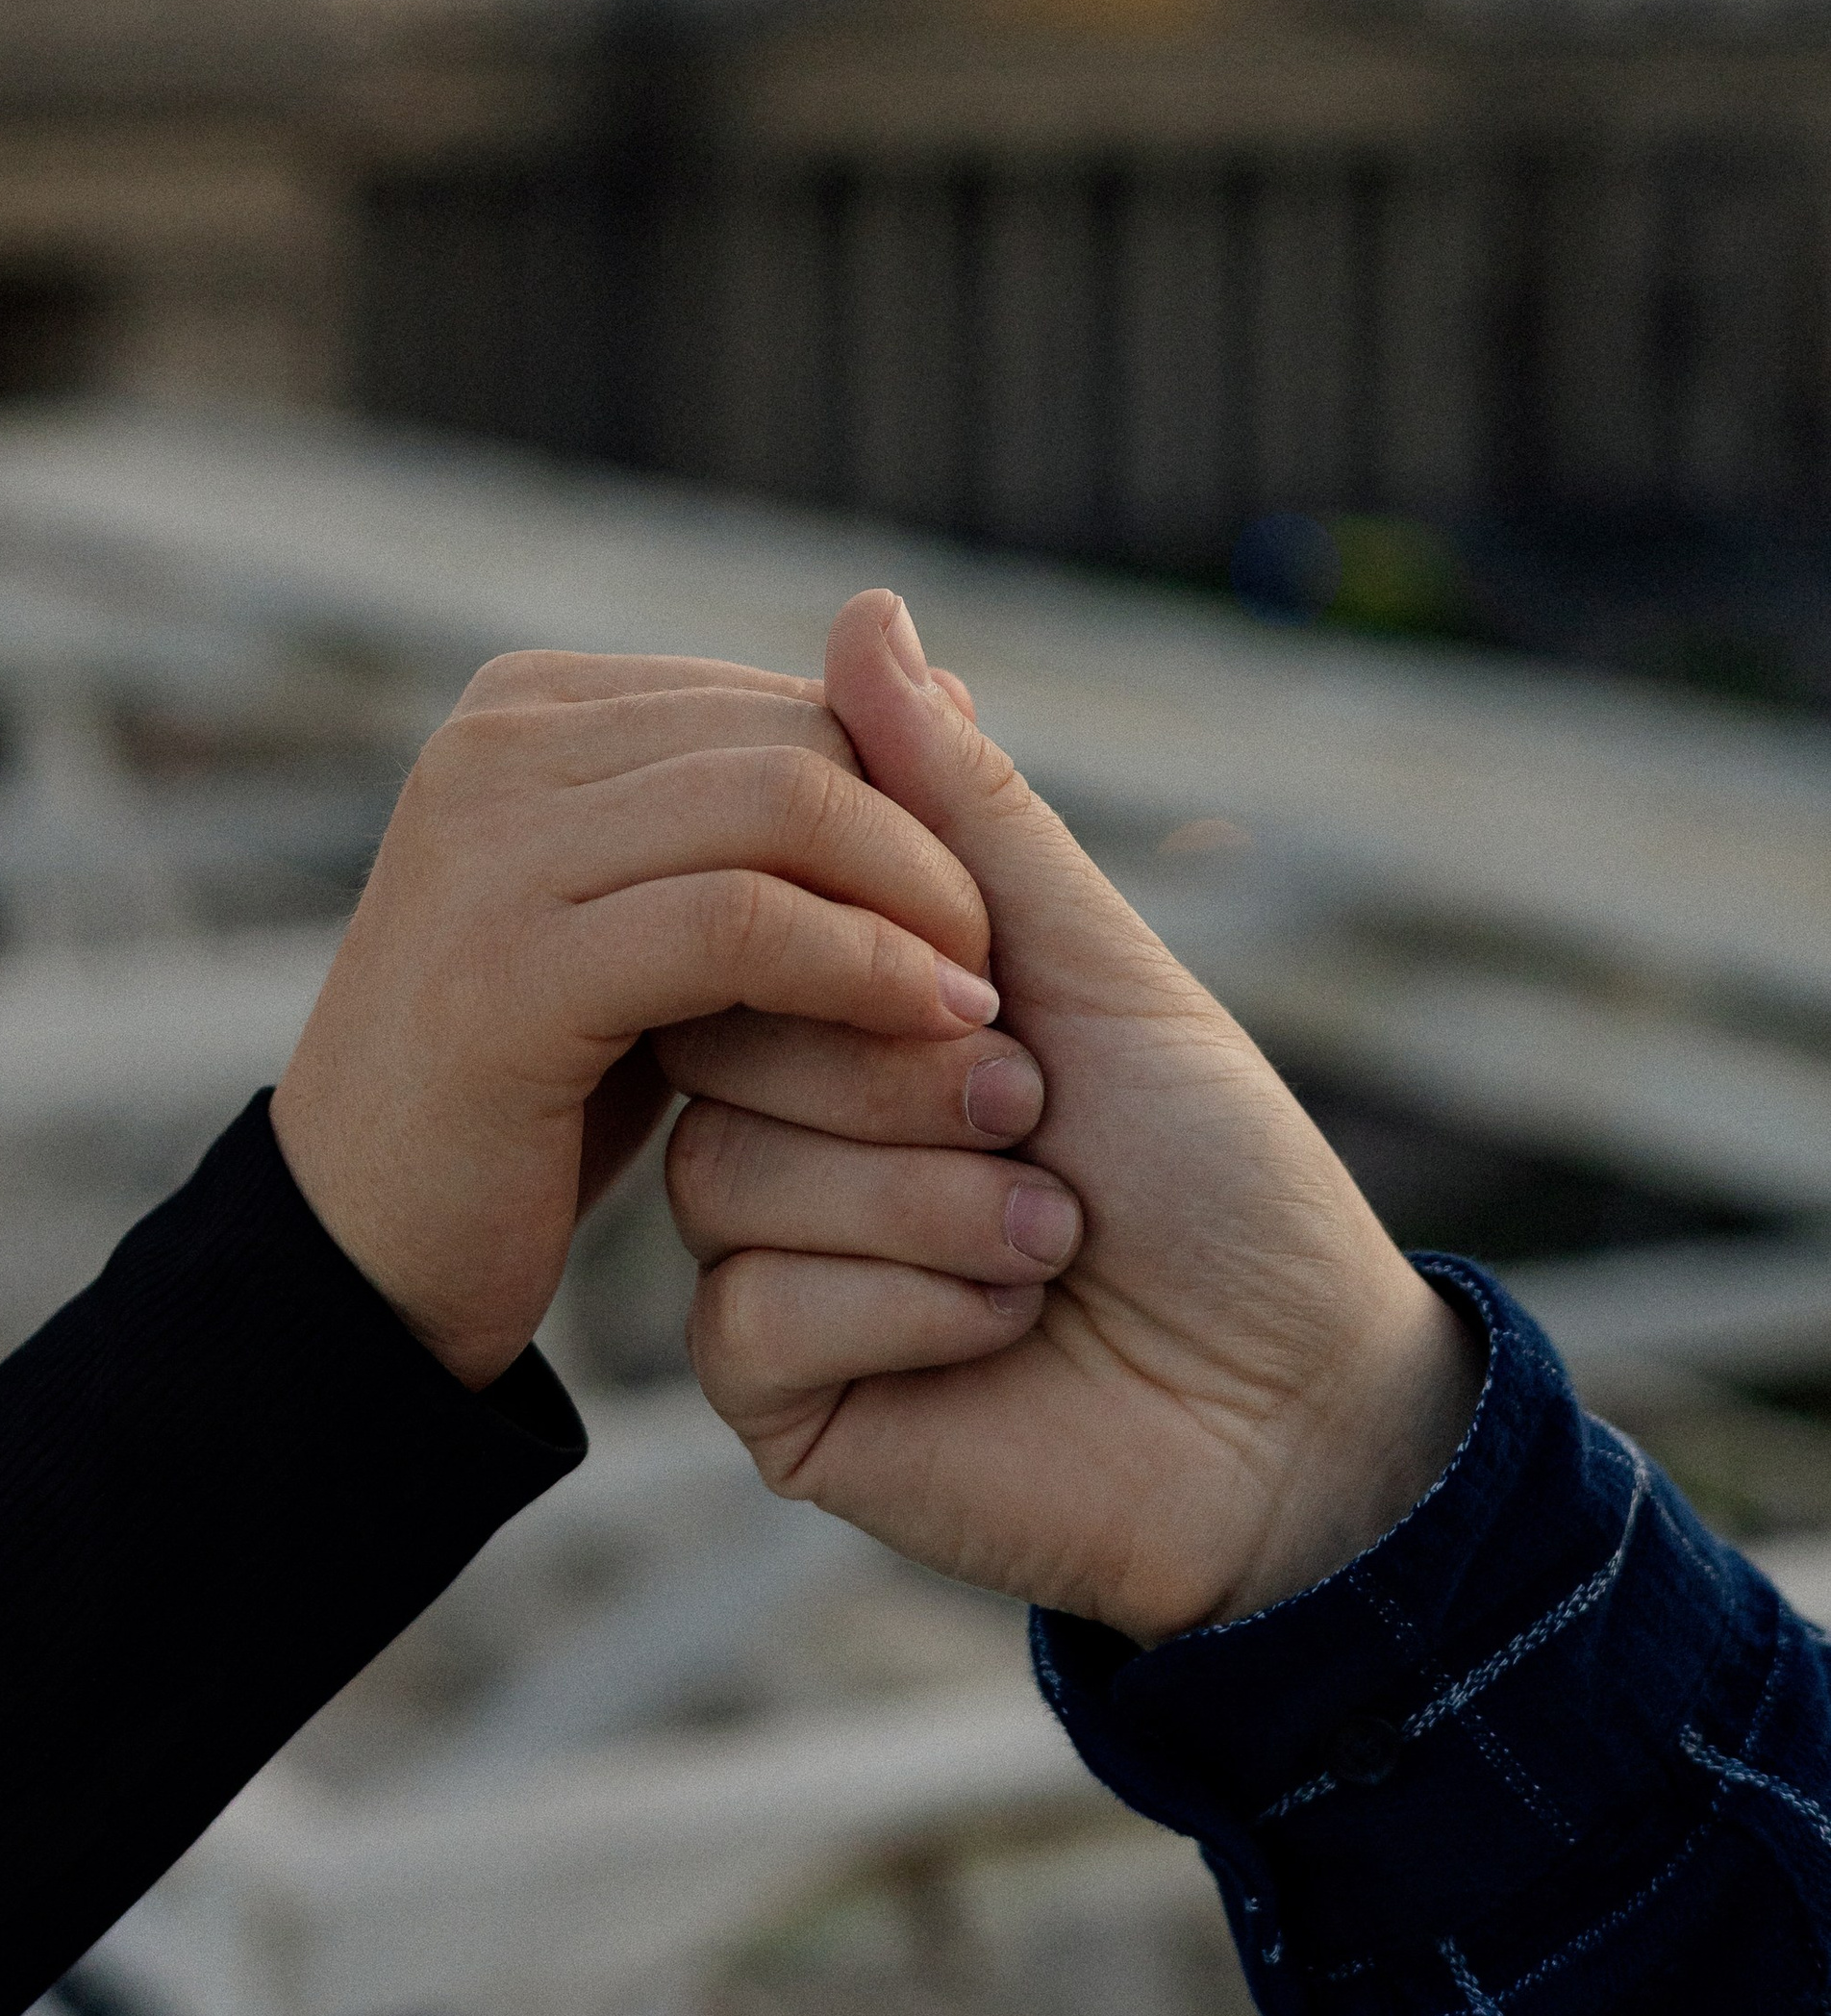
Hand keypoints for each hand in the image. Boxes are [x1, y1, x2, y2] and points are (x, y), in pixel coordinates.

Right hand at [270, 648, 1000, 1388]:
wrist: (362, 1272)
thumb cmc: (527, 1103)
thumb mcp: (650, 927)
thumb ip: (768, 802)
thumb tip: (914, 651)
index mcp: (531, 709)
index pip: (788, 701)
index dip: (909, 798)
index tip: (983, 910)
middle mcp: (496, 744)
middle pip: (796, 737)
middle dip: (926, 843)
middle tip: (1004, 960)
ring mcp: (487, 848)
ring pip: (778, 803)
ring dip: (915, 902)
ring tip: (984, 1009)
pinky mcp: (508, 972)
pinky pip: (736, 923)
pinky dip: (861, 965)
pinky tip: (929, 1028)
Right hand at [664, 591, 1481, 1644]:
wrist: (1296, 1407)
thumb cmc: (1211, 1171)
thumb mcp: (1088, 959)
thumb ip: (960, 800)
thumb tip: (862, 609)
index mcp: (844, 1013)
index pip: (751, 912)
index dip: (873, 938)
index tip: (1008, 987)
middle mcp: (785, 1123)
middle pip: (719, 1036)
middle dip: (908, 1073)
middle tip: (1040, 1115)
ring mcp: (768, 1261)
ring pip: (727, 1172)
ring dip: (934, 1197)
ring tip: (1057, 1236)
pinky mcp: (775, 1393)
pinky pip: (751, 1312)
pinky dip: (913, 1306)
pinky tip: (1008, 1328)